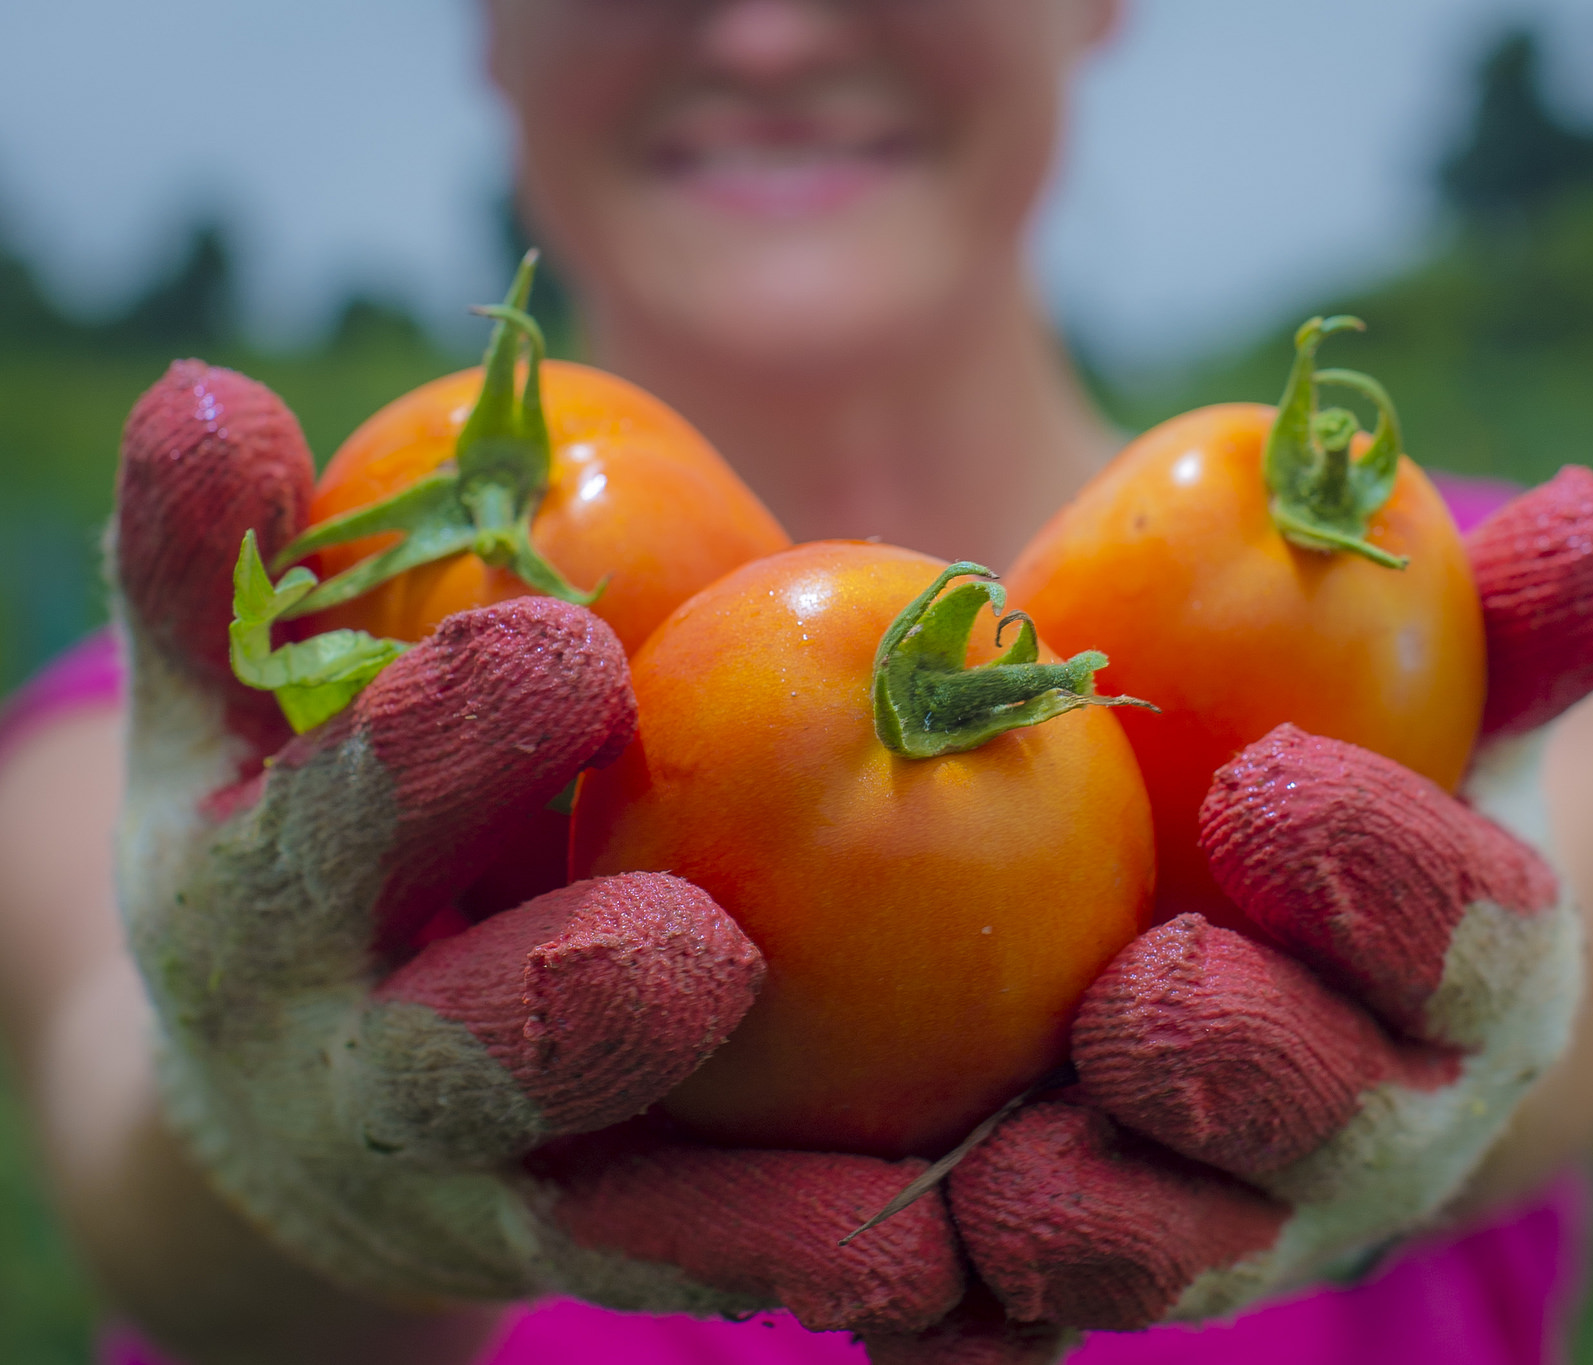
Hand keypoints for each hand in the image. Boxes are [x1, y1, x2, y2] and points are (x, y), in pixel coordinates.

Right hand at [110, 362, 969, 1334]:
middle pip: (458, 1049)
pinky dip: (808, 1273)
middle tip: (699, 954)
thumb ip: (227, 567)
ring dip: (745, 1220)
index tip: (561, 649)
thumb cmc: (294, 835)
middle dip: (564, 1003)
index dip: (427, 742)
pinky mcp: (580, 1246)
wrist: (280, 1086)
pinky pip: (701, 1271)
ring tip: (894, 1226)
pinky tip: (935, 1273)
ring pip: (606, 1213)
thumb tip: (216, 392)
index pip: (327, 811)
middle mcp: (355, 1066)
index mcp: (262, 895)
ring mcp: (473, 1184)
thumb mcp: (230, 707)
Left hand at [897, 469, 1592, 1356]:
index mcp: (1472, 979)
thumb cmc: (1338, 790)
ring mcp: (1232, 1220)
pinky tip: (877, 1276)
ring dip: (1104, 1228)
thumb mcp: (1416, 695)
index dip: (1390, 878)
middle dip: (1249, 1069)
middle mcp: (1371, 1129)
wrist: (1251, 962)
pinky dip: (959, 1321)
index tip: (1272, 786)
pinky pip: (1029, 1329)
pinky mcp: (1089, 1273)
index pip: (1474, 941)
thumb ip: (1499, 621)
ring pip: (1188, 1259)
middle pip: (1340, 1130)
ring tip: (1000, 1174)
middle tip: (1134, 999)